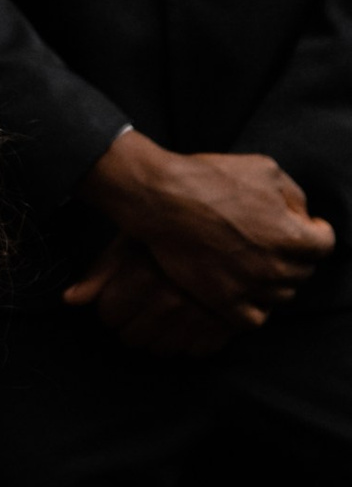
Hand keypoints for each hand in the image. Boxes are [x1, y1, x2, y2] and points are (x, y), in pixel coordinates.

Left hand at [64, 234, 245, 356]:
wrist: (230, 226)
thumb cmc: (170, 232)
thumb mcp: (130, 242)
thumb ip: (98, 273)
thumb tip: (70, 300)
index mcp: (141, 276)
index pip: (108, 316)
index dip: (110, 307)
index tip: (118, 298)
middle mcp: (169, 300)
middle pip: (131, 339)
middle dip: (131, 324)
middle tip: (140, 306)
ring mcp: (199, 316)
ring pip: (161, 350)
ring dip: (158, 336)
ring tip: (163, 313)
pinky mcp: (225, 326)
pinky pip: (195, 351)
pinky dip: (190, 340)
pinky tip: (189, 319)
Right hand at [72, 132, 333, 327]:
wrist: (161, 199)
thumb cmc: (210, 178)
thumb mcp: (264, 168)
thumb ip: (294, 195)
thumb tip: (303, 217)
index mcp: (290, 234)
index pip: (325, 244)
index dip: (318, 233)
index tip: (308, 228)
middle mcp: (275, 266)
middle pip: (304, 271)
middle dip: (295, 255)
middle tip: (274, 242)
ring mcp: (250, 287)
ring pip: (282, 295)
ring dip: (276, 280)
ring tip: (258, 262)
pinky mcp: (224, 302)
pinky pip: (256, 318)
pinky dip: (257, 306)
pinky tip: (247, 288)